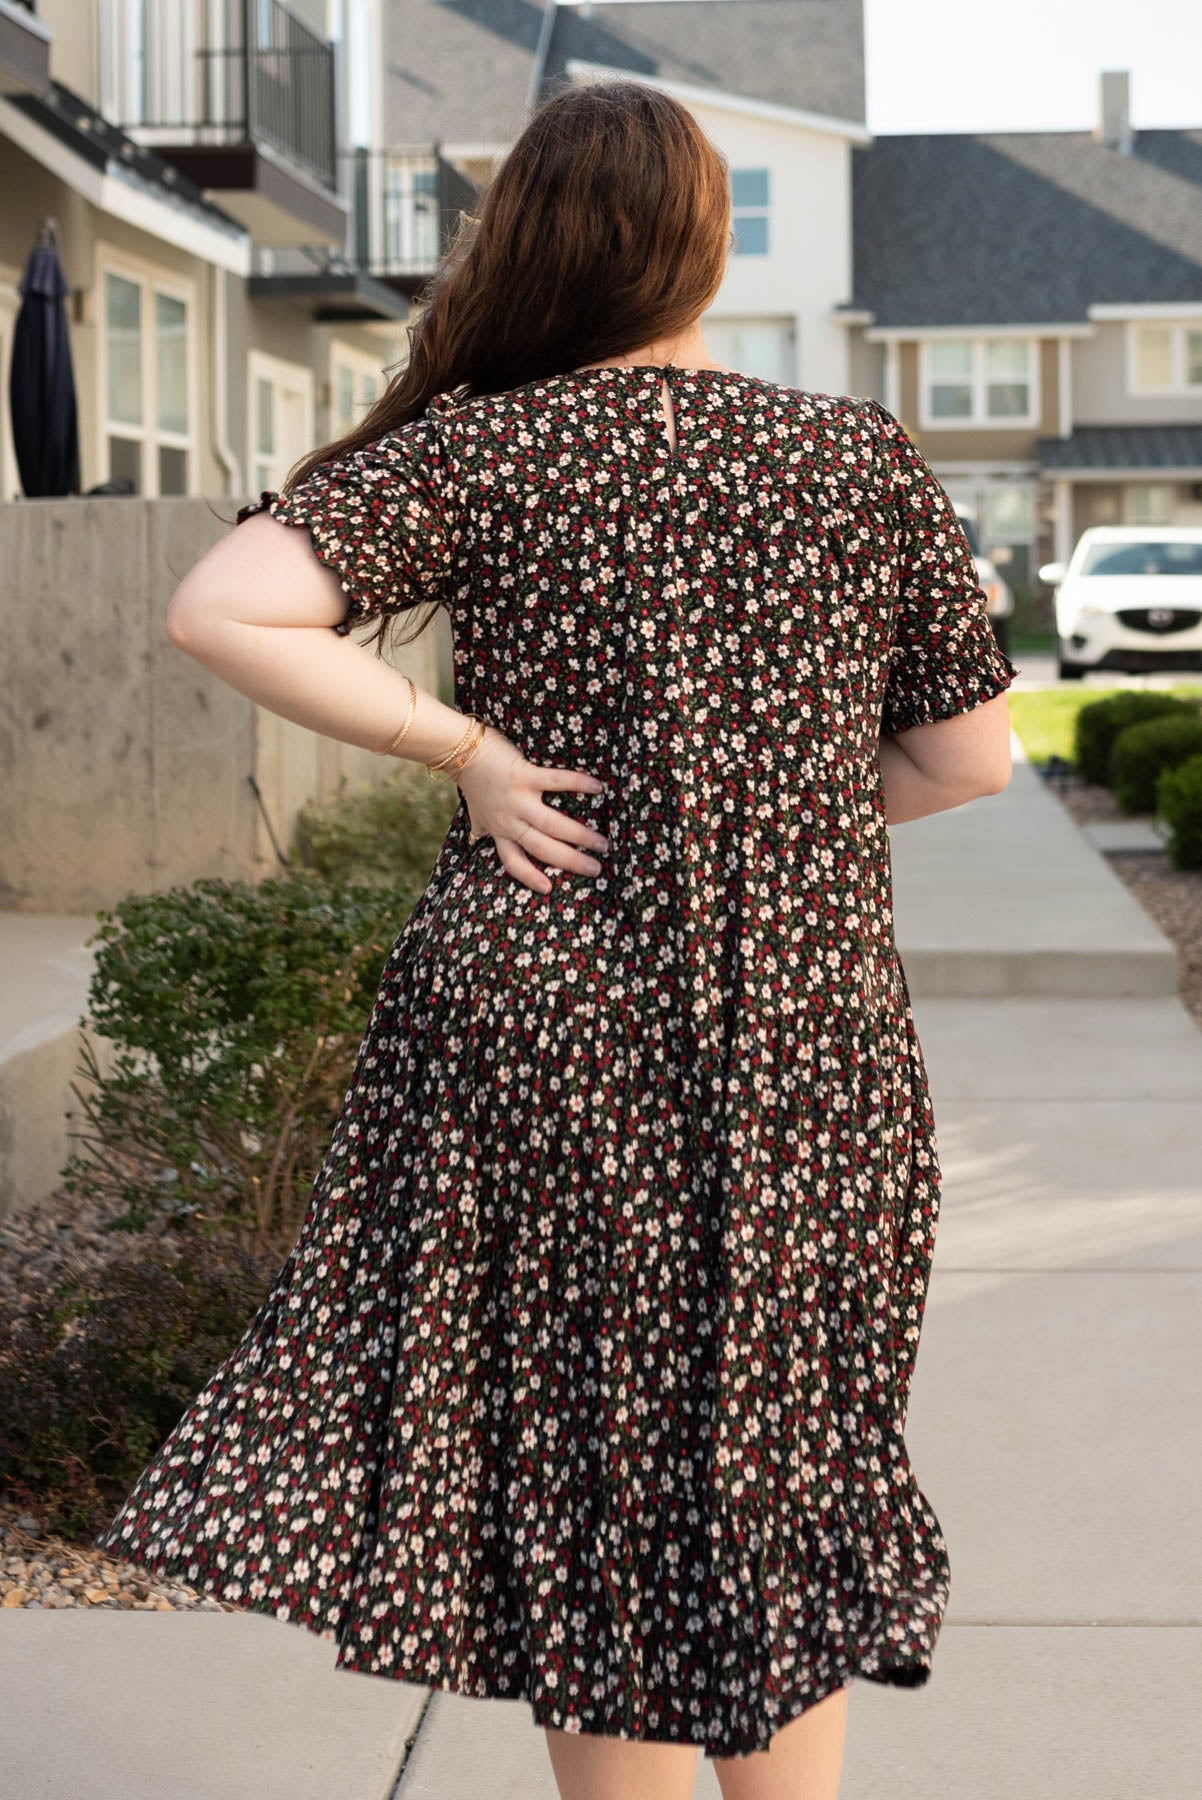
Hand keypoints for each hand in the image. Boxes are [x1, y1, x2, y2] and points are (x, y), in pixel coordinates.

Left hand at [455, 727, 610, 894]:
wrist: (462, 751)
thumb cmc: (473, 782)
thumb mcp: (475, 812)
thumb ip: (481, 827)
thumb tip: (476, 839)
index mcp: (499, 831)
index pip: (513, 861)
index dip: (529, 877)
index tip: (549, 890)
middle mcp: (508, 820)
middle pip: (542, 848)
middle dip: (571, 861)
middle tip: (596, 869)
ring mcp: (517, 799)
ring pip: (552, 824)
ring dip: (580, 836)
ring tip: (603, 843)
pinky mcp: (523, 775)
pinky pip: (555, 781)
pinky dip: (577, 784)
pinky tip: (598, 788)